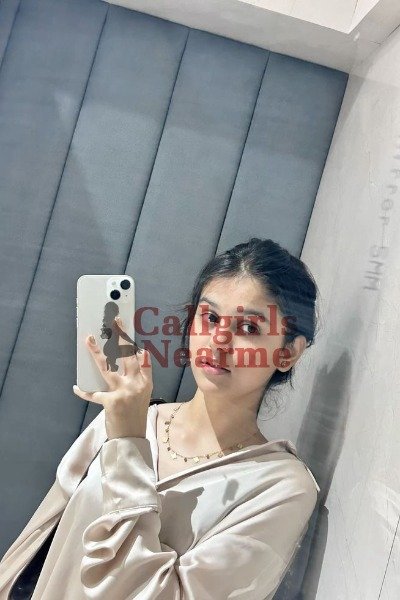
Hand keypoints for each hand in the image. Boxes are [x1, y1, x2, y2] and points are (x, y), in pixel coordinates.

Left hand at [73, 317, 152, 438]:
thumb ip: (140, 375)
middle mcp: (136, 384)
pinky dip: (83, 391)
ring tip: (89, 339)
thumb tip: (136, 355)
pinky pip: (93, 393)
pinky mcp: (110, 401)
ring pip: (107, 367)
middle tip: (115, 321)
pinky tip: (76, 387)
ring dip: (96, 352)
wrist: (131, 438)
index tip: (127, 328)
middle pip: (126, 355)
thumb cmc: (135, 415)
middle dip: (121, 336)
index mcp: (146, 382)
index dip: (133, 342)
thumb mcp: (143, 395)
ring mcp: (123, 392)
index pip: (141, 358)